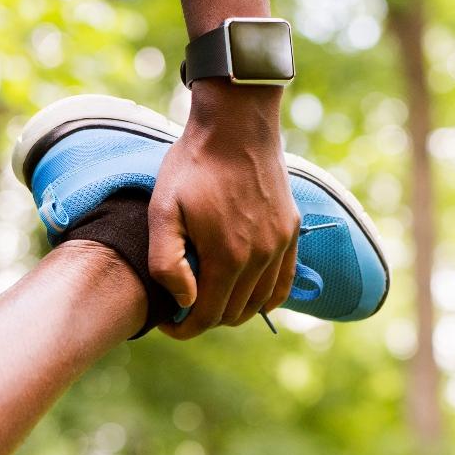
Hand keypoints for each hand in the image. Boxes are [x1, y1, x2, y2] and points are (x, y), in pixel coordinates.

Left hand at [148, 84, 298, 338]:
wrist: (235, 126)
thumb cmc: (192, 166)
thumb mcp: (163, 210)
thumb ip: (167, 262)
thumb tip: (185, 300)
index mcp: (228, 257)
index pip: (208, 316)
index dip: (184, 328)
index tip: (167, 322)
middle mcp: (261, 257)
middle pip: (234, 313)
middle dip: (205, 319)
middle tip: (181, 308)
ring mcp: (280, 244)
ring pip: (259, 302)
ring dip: (233, 309)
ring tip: (207, 297)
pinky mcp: (291, 230)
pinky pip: (284, 281)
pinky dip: (266, 297)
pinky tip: (247, 295)